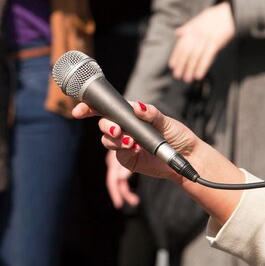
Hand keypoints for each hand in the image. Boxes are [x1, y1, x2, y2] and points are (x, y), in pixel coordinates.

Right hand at [73, 100, 244, 224]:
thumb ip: (150, 113)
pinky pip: (117, 153)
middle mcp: (125, 128)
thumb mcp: (165, 121)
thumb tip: (137, 107)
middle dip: (105, 126)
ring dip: (114, 140)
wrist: (185, 157)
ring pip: (107, 140)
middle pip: (103, 124)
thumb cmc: (177, 134)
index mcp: (131, 114)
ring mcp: (124, 144)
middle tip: (117, 130)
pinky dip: (122, 150)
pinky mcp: (128, 159)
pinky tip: (134, 148)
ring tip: (130, 142)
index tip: (79, 111)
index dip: (90, 108)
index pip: (107, 109)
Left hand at [168, 1, 234, 82]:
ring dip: (190, 68)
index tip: (172, 65)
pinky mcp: (216, 43)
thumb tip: (178, 32)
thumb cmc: (215, 16)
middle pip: (186, 52)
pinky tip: (198, 75)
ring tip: (187, 78)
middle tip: (177, 75)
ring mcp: (206, 39)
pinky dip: (202, 66)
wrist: (230, 12)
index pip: (181, 45)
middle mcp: (197, 34)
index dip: (175, 56)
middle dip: (181, 65)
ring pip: (195, 56)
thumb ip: (188, 26)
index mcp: (192, 29)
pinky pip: (207, 57)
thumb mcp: (199, 18)